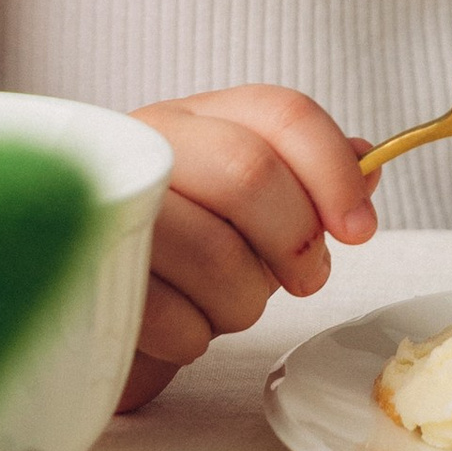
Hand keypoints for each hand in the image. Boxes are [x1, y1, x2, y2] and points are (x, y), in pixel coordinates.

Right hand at [121, 88, 376, 407]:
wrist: (91, 305)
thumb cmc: (183, 254)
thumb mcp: (249, 211)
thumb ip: (305, 179)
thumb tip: (367, 158)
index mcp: (199, 117)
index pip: (283, 113)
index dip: (334, 172)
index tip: (358, 230)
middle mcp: (150, 141)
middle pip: (250, 173)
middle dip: (294, 241)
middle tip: (305, 278)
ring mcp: (109, 200)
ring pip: (214, 252)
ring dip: (242, 301)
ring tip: (229, 305)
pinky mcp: (83, 269)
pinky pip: (170, 315)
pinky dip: (194, 337)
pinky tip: (185, 327)